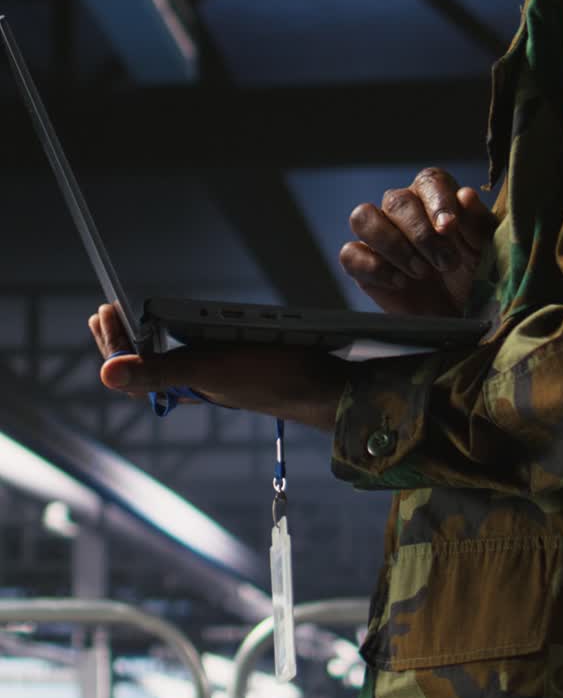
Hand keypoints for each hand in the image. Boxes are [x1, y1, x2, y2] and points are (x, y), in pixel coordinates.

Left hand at [88, 303, 343, 429]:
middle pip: (145, 363)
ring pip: (169, 359)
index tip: (104, 310)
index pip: (131, 368)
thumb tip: (105, 375)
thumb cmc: (271, 378)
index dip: (112, 341)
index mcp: (182, 386)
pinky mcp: (235, 367)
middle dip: (122, 341)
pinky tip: (185, 326)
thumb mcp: (209, 368)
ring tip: (132, 320)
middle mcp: (194, 384)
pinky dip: (181, 337)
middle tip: (105, 314)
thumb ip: (158, 372)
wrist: (322, 386)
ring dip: (148, 339)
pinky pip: (197, 353)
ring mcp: (215, 376)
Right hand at [339, 167, 496, 316]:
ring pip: (363, 217)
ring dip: (392, 245)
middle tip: (446, 264)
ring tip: (420, 272)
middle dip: (421, 234)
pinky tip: (400, 283)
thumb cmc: (475, 276)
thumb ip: (478, 223)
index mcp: (436, 196)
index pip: (429, 181)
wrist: (460, 316)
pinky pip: (350, 253)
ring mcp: (379, 234)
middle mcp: (404, 209)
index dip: (437, 201)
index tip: (448, 228)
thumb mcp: (486, 251)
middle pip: (396, 200)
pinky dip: (374, 268)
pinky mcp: (361, 262)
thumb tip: (465, 195)